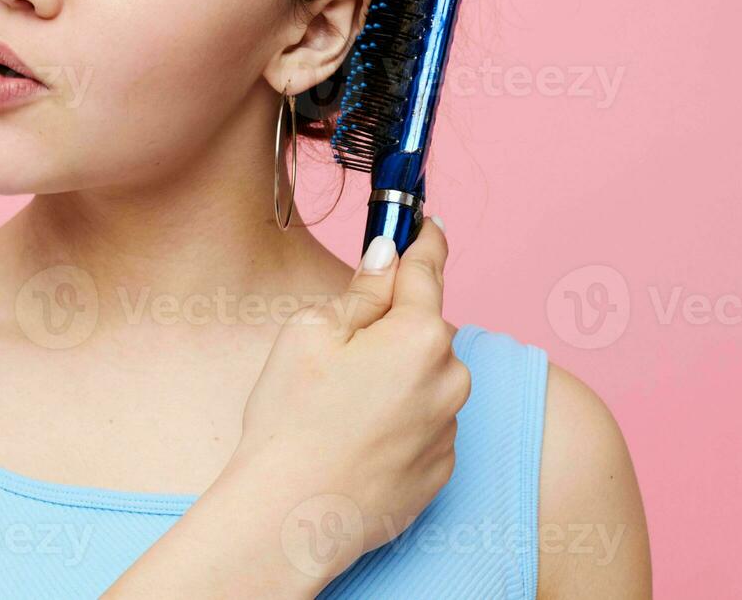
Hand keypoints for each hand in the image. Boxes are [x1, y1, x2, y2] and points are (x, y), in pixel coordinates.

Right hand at [225, 218, 469, 585]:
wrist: (291, 517)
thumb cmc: (293, 422)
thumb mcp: (312, 333)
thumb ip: (360, 292)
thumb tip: (386, 258)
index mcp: (420, 335)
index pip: (428, 269)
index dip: (422, 240)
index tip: (425, 224)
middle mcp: (450, 378)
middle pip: (425, 329)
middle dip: (392, 328)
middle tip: (339, 350)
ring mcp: (449, 428)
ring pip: (426, 377)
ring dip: (395, 377)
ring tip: (339, 406)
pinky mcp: (441, 468)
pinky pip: (424, 422)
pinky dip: (398, 420)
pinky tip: (354, 437)